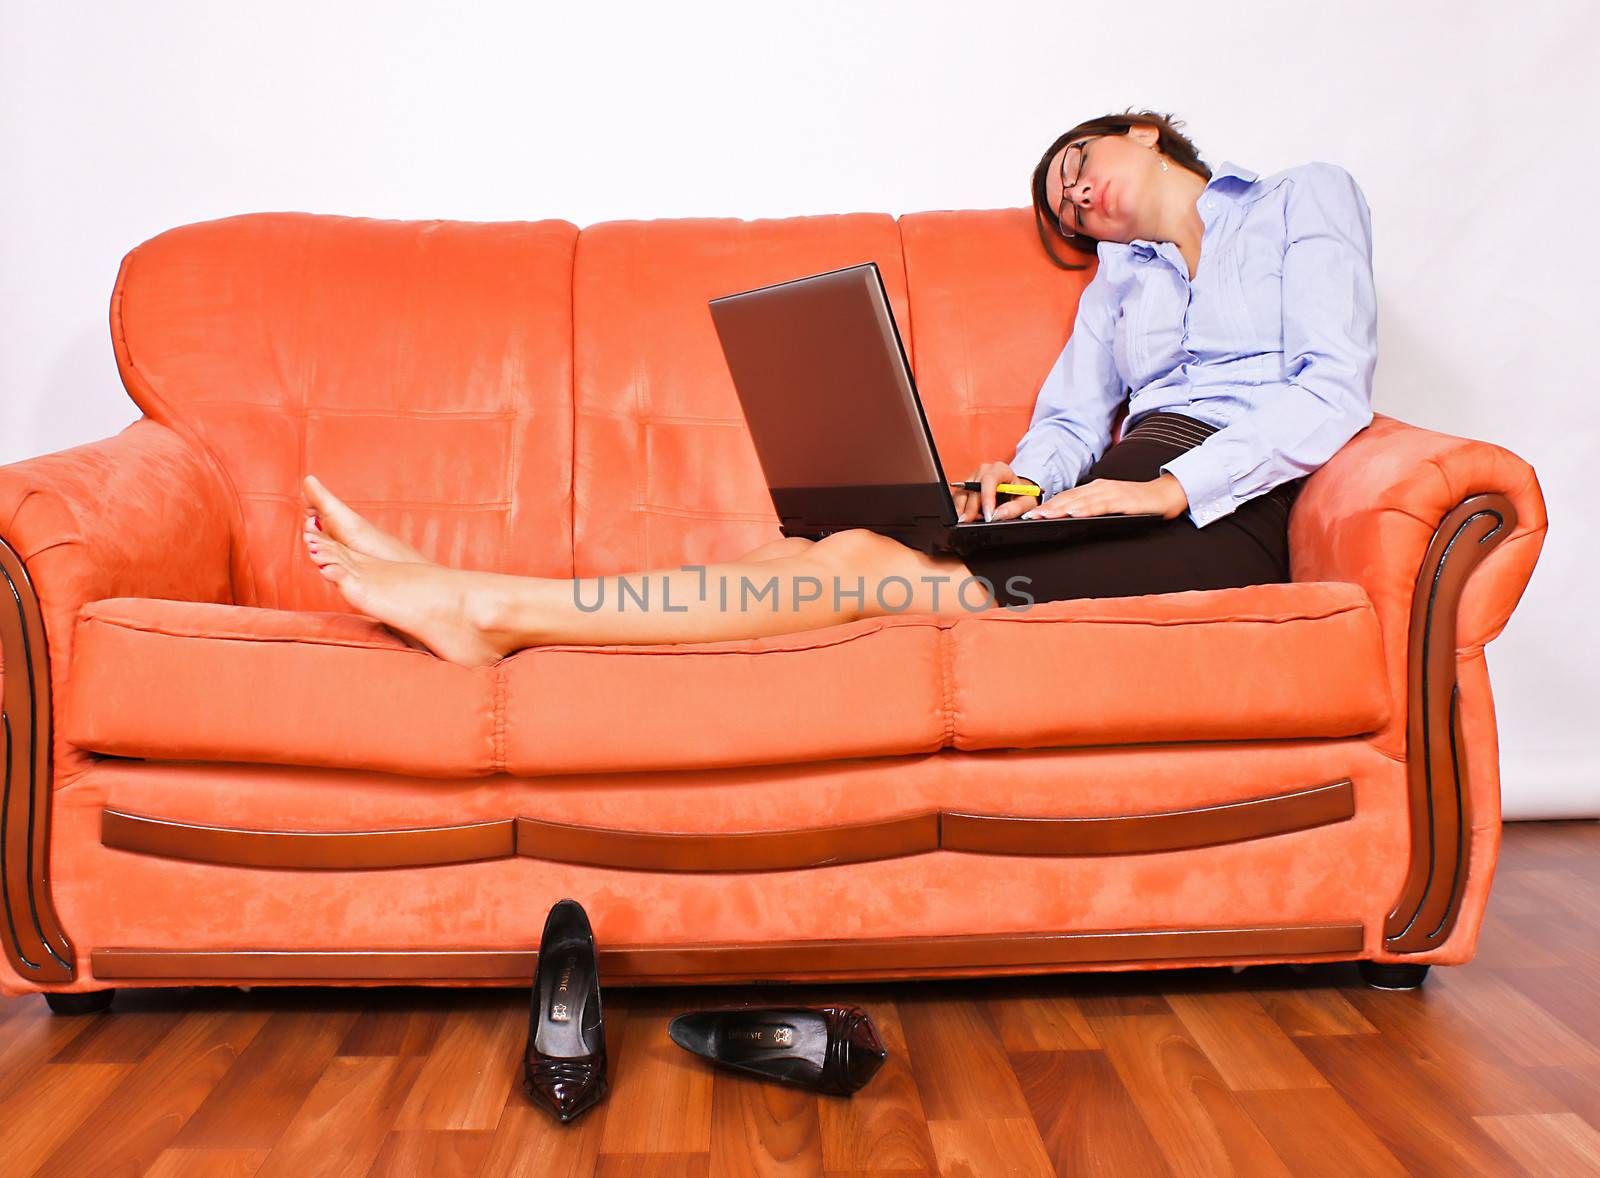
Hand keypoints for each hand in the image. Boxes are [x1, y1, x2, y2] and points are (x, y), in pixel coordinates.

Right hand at [952, 461, 1039, 522]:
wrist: (1015, 492)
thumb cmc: (1021, 495)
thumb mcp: (1026, 502)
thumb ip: (1015, 508)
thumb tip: (998, 515)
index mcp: (1000, 469)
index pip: (989, 480)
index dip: (987, 498)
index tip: (988, 516)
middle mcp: (984, 471)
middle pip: (972, 488)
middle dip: (971, 508)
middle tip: (971, 524)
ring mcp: (973, 478)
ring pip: (962, 494)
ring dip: (962, 510)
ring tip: (966, 523)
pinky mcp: (965, 487)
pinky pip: (958, 498)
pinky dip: (960, 510)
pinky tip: (965, 519)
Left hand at [1021, 473, 1188, 520]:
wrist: (1166, 495)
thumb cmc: (1138, 503)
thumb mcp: (1112, 505)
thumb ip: (1093, 509)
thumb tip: (1071, 520)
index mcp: (1095, 488)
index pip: (1067, 497)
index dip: (1048, 505)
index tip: (1030, 514)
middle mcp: (1101, 487)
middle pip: (1069, 498)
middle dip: (1048, 508)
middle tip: (1030, 516)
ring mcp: (1112, 492)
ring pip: (1081, 501)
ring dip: (1061, 508)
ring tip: (1044, 516)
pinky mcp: (1123, 500)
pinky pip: (1101, 505)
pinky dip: (1086, 509)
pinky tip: (1075, 514)